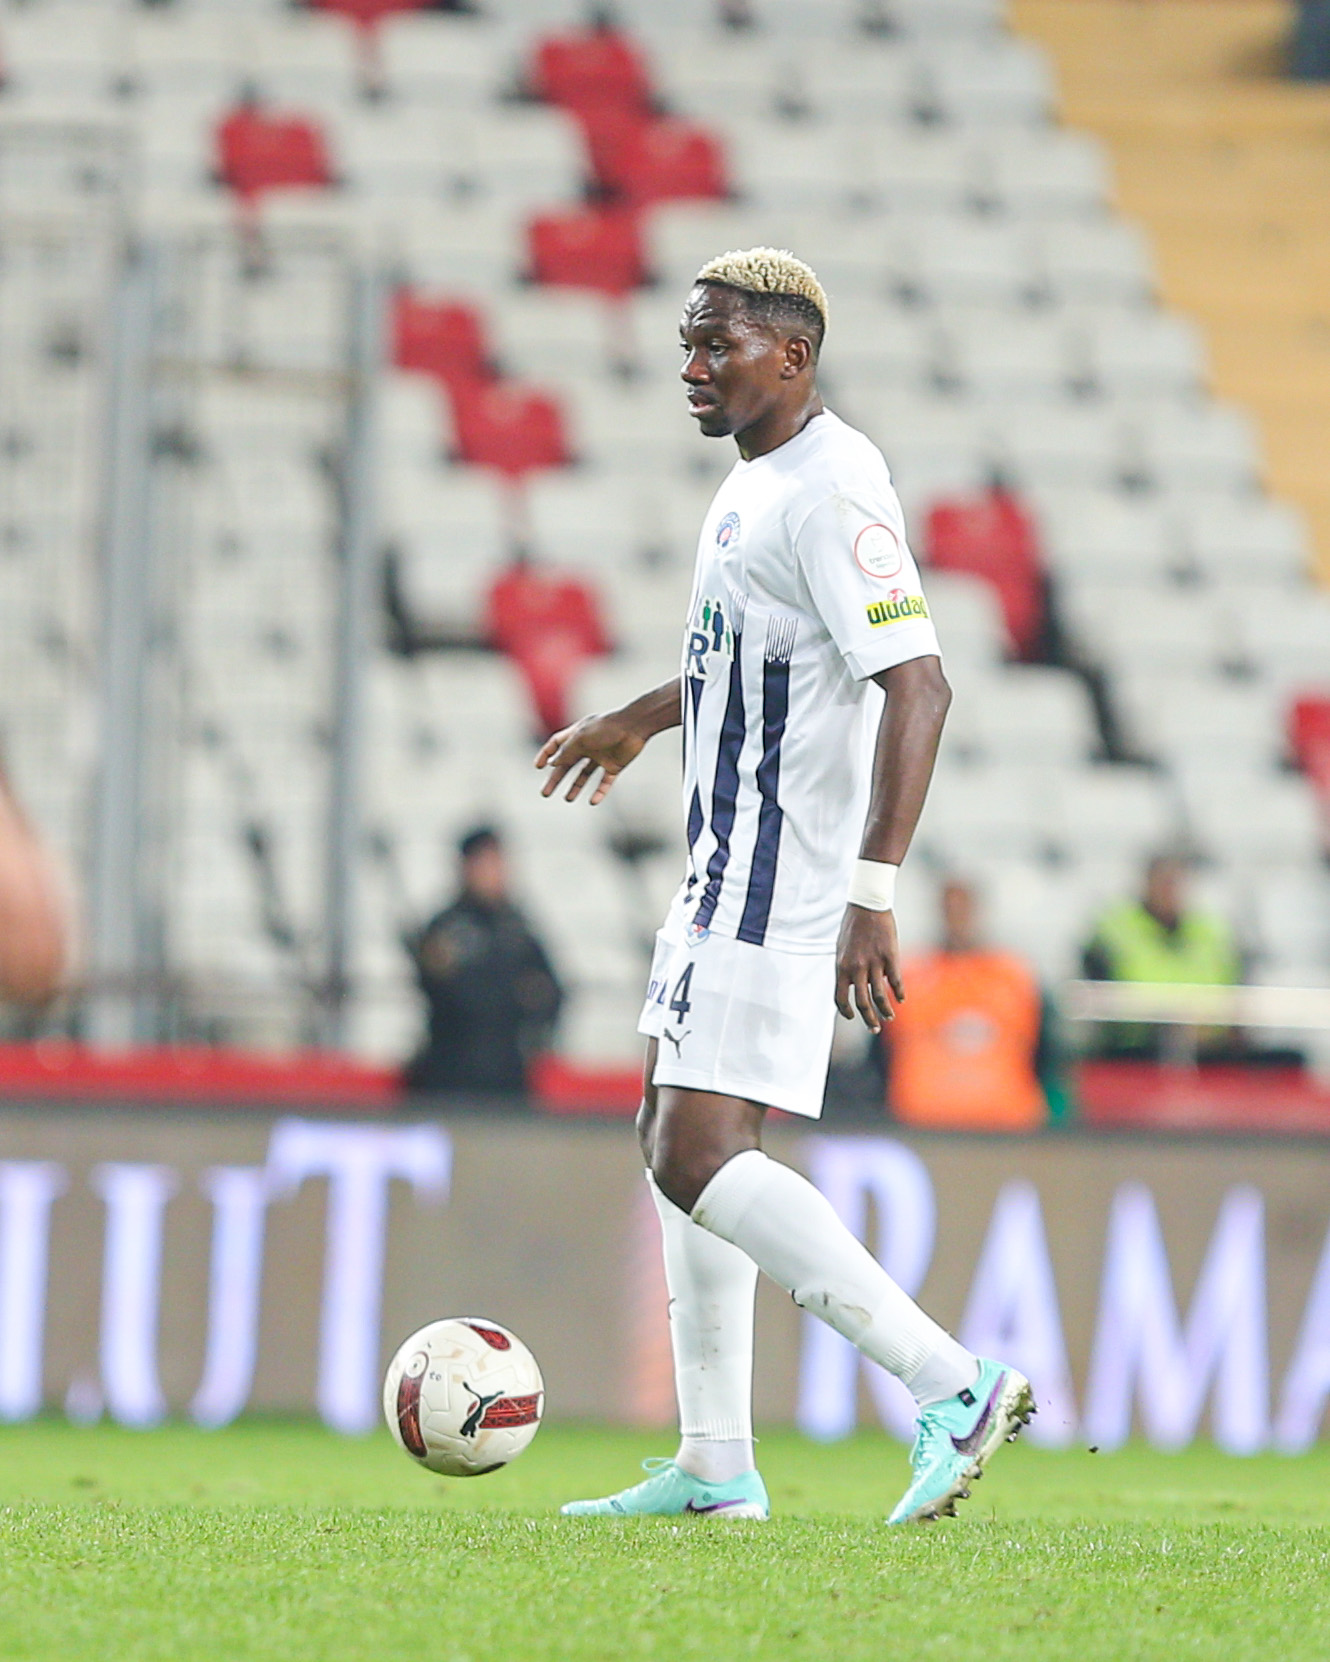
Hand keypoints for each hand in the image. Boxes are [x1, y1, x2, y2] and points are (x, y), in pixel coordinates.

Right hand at [535, 710, 647, 804]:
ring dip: (576, 787)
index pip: (557, 744)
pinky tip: (592, 801)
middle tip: (545, 793)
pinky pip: (605, 782)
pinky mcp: (615, 766)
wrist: (635, 727)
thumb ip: (566, 752)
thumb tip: (553, 763)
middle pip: (567, 764)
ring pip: (585, 775)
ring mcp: (601, 756)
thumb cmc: (607, 728)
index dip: (547, 755)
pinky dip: (599, 792)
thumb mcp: (581, 739)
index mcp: (577, 734)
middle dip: (556, 779)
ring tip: (568, 799)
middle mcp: (588, 746)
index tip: (538, 767)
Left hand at [835, 905, 904, 1033]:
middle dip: (868, 1019)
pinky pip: (895, 981)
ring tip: (889, 1017)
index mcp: (841, 966)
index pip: (840, 998)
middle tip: (874, 1028)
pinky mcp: (890, 957)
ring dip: (885, 1011)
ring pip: (879, 996)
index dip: (846, 1011)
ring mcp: (874, 963)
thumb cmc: (853, 925)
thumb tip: (854, 985)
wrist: (867, 905)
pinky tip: (901, 999)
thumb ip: (846, 968)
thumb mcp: (842, 948)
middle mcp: (856, 968)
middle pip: (862, 1003)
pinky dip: (899, 993)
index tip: (852, 1016)